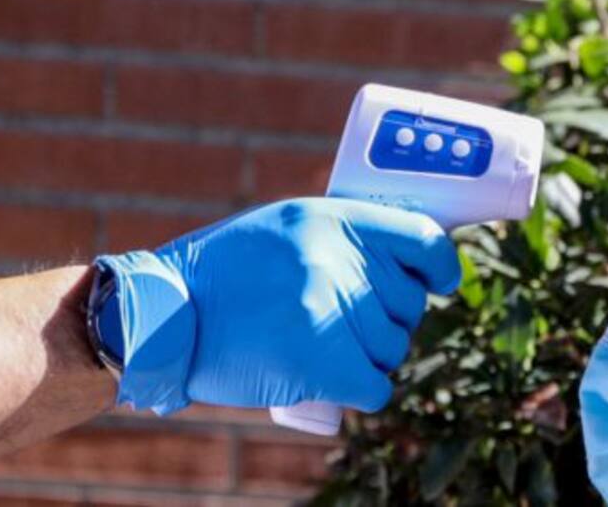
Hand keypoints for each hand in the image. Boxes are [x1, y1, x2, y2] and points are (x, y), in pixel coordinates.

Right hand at [94, 198, 461, 415]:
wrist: (166, 313)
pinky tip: (338, 379)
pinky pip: (376, 386)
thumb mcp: (286, 226)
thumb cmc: (226, 272)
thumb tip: (406, 263)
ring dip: (369, 356)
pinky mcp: (317, 360)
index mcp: (332, 218)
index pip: (423, 238)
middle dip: (388, 319)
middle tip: (345, 321)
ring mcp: (327, 309)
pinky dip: (362, 390)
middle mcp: (335, 258)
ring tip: (327, 346)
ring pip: (392, 349)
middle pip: (408, 305)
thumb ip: (341, 237)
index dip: (441, 264)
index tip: (440, 280)